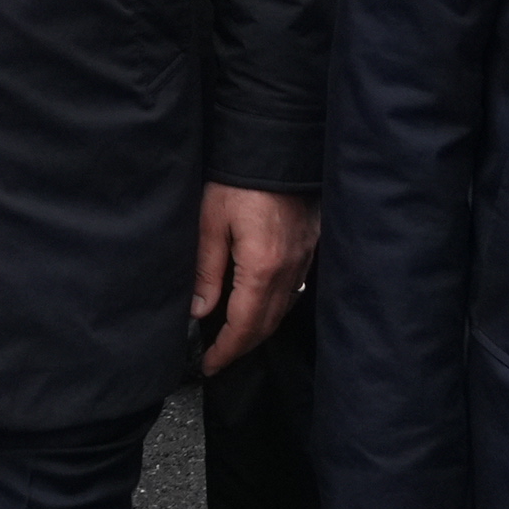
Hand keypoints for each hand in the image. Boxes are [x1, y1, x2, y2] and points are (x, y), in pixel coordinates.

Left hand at [190, 183, 317, 377]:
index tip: (210, 365)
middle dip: (242, 347)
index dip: (226, 350)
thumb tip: (199, 310)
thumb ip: (206, 270)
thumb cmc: (239, 178)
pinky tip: (259, 305)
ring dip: (259, 329)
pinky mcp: (309, 247)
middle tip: (219, 359)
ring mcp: (304, 259)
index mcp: (262, 267)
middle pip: (267, 324)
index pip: (244, 325)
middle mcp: (289, 269)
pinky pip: (293, 289)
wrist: (276, 144)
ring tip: (235, 338)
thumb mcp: (210, 221)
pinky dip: (274, 307)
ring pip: (283, 309)